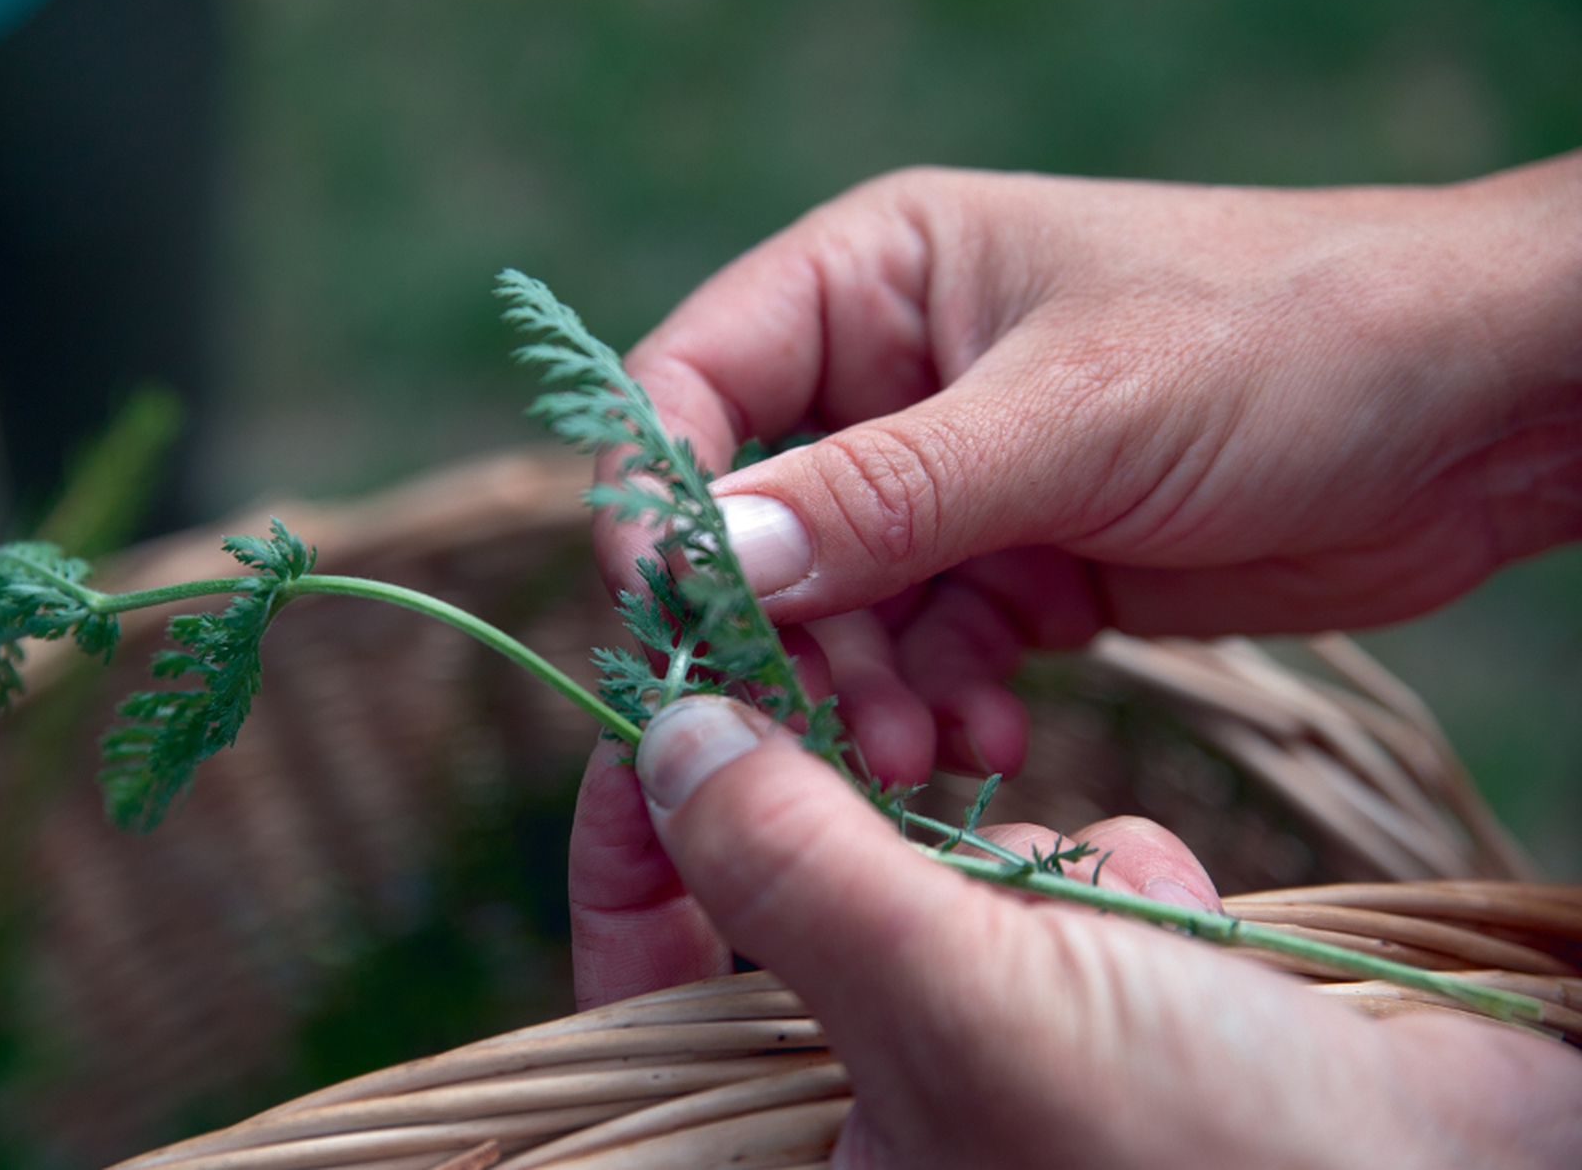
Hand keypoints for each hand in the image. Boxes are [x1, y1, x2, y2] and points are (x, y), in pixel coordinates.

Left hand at [568, 696, 1581, 1167]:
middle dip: (841, 811)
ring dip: (1009, 853)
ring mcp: (1006, 1054)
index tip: (659, 701)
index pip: (641, 979)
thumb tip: (669, 733)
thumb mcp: (956, 1008)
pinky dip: (1114, 878)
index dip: (631, 844)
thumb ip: (790, 866)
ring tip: (1082, 880)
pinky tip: (1169, 909)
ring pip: (936, 880)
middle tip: (866, 712)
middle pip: (788, 902)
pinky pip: (1062, 891)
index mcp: (799, 1143)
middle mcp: (885, 1104)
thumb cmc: (1195, 1155)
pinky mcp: (1116, 1008)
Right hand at [596, 157, 1581, 778]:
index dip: (662, 498)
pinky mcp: (1020, 564)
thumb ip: (887, 494)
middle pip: (757, 514)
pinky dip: (940, 704)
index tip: (674, 620)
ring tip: (924, 758)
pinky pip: (928, 650)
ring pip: (838, 605)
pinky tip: (994, 739)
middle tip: (822, 730)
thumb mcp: (1075, 413)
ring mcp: (958, 477)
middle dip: (782, 630)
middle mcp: (894, 373)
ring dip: (863, 690)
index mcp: (878, 276)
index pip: (695, 381)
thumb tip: (717, 563)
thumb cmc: (1285, 344)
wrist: (1481, 411)